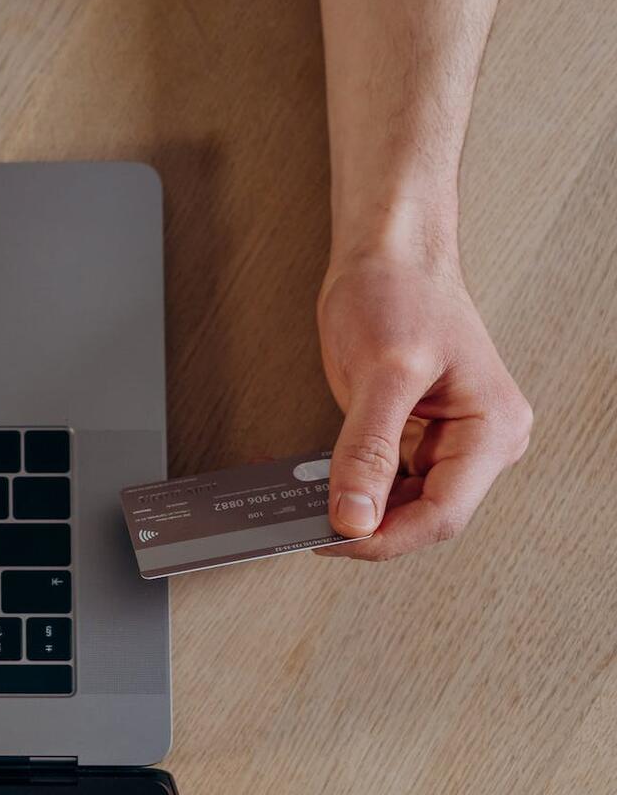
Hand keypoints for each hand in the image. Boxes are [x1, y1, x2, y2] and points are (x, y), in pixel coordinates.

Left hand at [315, 252, 531, 559]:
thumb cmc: (401, 292)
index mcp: (491, 429)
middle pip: (422, 517)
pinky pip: (384, 480)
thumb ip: (368, 451)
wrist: (391, 254)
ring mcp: (449, 441)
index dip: (384, 537)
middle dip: (366, 527)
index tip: (330, 540)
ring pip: (400, 506)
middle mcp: (479, 441)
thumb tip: (353, 518)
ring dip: (353, 510)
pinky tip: (313, 486)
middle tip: (305, 528)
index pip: (442, 514)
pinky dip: (348, 487)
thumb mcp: (382, 373)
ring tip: (302, 507)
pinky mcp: (416, 435)